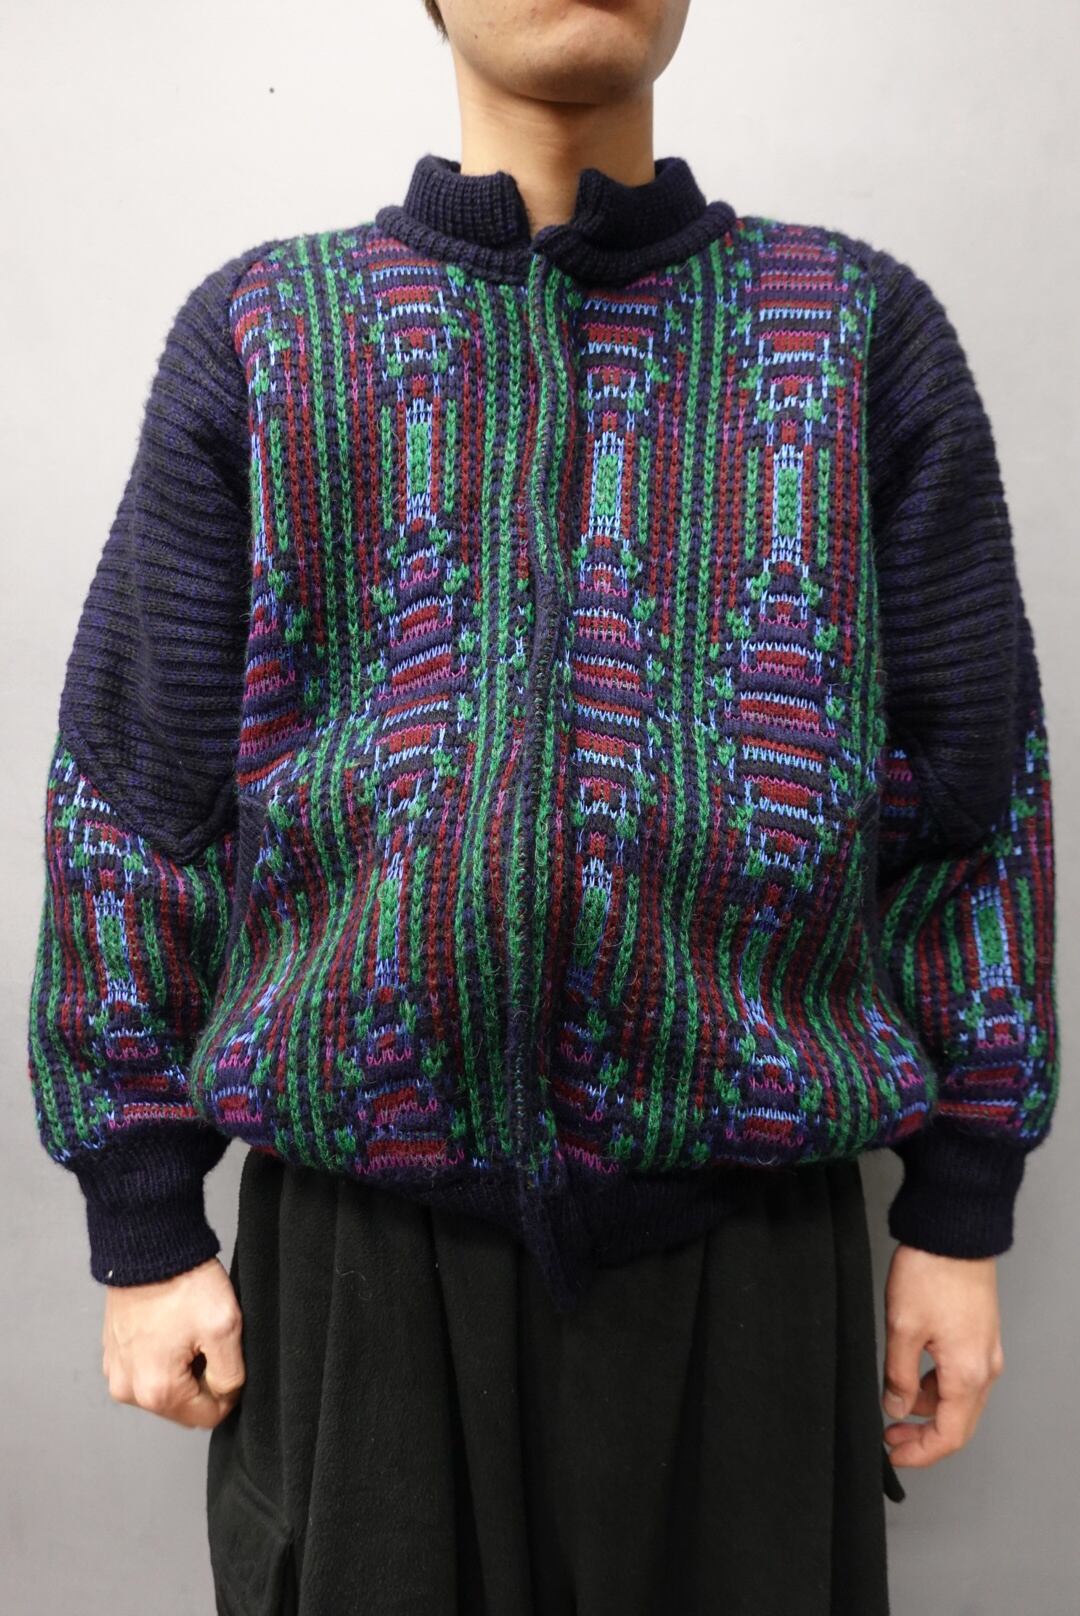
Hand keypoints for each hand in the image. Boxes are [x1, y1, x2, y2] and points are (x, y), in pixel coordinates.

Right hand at [101, 1256, 245, 1428]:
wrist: (148, 1247)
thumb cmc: (183, 1283)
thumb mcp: (224, 1328)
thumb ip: (231, 1375)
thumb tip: (226, 1396)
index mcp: (156, 1391)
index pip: (207, 1417)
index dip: (228, 1393)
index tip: (229, 1359)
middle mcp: (129, 1390)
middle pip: (184, 1406)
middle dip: (203, 1380)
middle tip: (208, 1342)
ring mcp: (117, 1372)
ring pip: (166, 1389)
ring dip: (183, 1369)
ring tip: (189, 1332)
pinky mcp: (114, 1354)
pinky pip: (147, 1370)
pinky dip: (164, 1357)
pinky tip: (173, 1328)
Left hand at [881, 1243, 1004, 1467]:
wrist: (954, 1232)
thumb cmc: (931, 1273)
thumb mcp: (902, 1329)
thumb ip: (899, 1376)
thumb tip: (897, 1409)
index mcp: (967, 1374)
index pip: (949, 1436)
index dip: (920, 1453)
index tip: (894, 1455)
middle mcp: (984, 1368)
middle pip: (959, 1424)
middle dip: (925, 1437)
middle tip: (892, 1438)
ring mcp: (985, 1351)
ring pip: (960, 1399)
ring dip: (929, 1410)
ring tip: (896, 1405)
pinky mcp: (980, 1334)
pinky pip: (962, 1376)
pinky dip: (938, 1386)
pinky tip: (913, 1377)